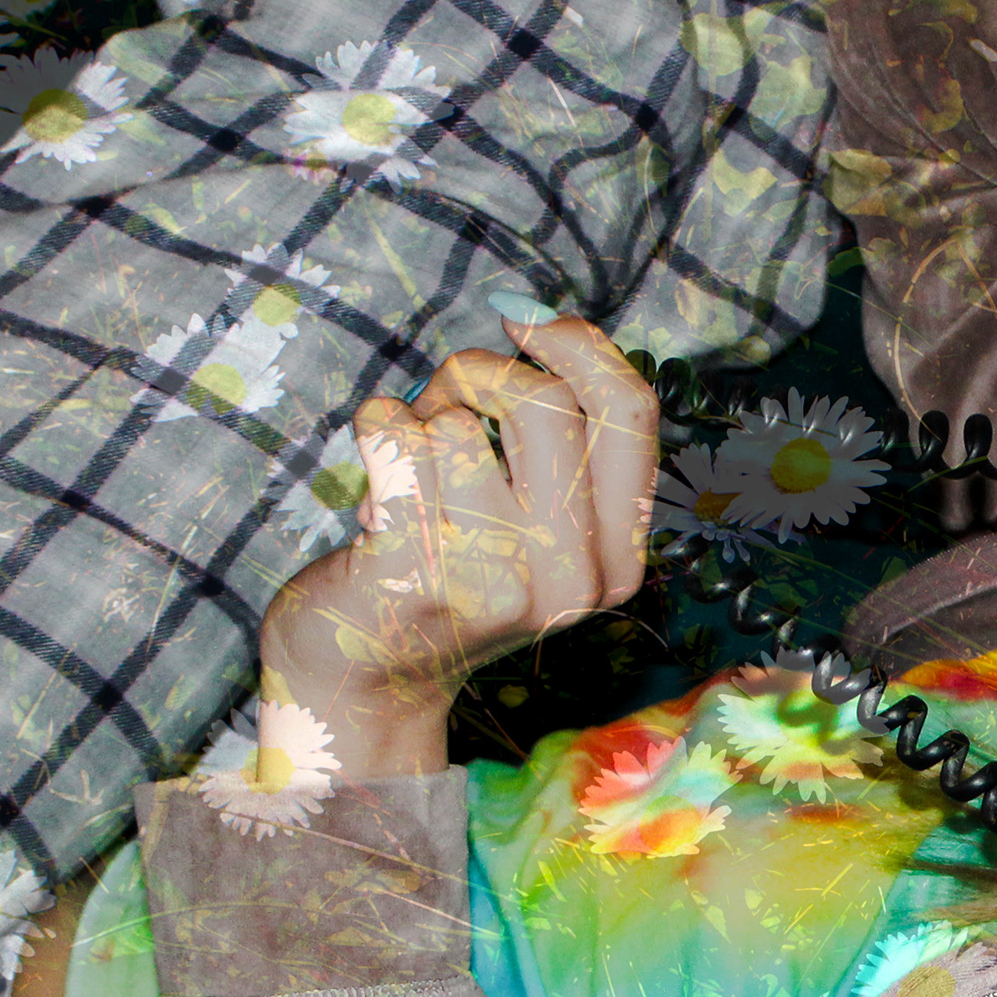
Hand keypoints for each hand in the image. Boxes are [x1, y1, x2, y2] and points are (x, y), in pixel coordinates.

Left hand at [256, 302, 657, 733]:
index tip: (529, 321)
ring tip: (407, 476)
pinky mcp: (416, 581)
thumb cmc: (446, 573)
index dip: (582, 344)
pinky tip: (371, 485)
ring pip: (457, 424)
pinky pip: (395, 442)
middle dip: (479, 373)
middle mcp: (571, 580)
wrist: (364, 680)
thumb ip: (559, 441)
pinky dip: (373, 432)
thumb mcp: (533, 521)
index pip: (632, 415)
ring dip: (417, 420)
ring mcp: (496, 586)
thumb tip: (537, 316)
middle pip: (544, 403)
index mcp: (616, 559)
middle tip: (442, 402)